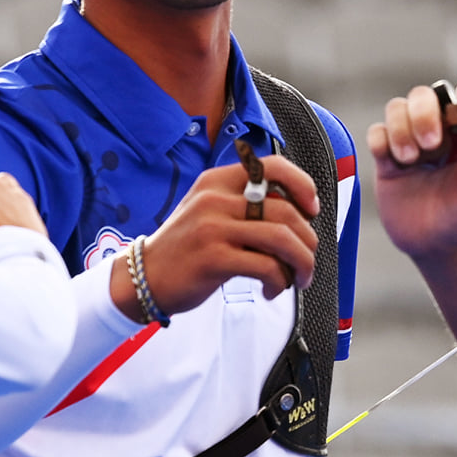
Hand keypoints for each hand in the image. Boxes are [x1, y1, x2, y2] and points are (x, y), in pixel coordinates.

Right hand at [110, 154, 320, 321]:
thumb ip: (244, 203)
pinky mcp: (214, 258)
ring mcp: (213, 228)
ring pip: (282, 239)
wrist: (144, 276)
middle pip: (285, 211)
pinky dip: (278, 281)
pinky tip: (271, 289)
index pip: (273, 167)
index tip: (312, 209)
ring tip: (298, 278)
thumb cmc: (185, 247)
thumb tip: (298, 212)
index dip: (302, 185)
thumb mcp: (208, 210)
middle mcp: (216, 199)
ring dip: (301, 263)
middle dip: (308, 240)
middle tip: (306, 261)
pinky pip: (266, 267)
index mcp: (217, 181)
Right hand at [367, 78, 456, 261]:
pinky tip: (393, 162)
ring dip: (401, 129)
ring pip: (397, 107)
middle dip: (425, 114)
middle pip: (425, 95)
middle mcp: (438, 131)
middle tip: (431, 146)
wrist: (434, 245)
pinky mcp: (386, 158)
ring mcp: (410, 142)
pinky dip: (381, 140)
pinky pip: (376, 132)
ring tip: (410, 161)